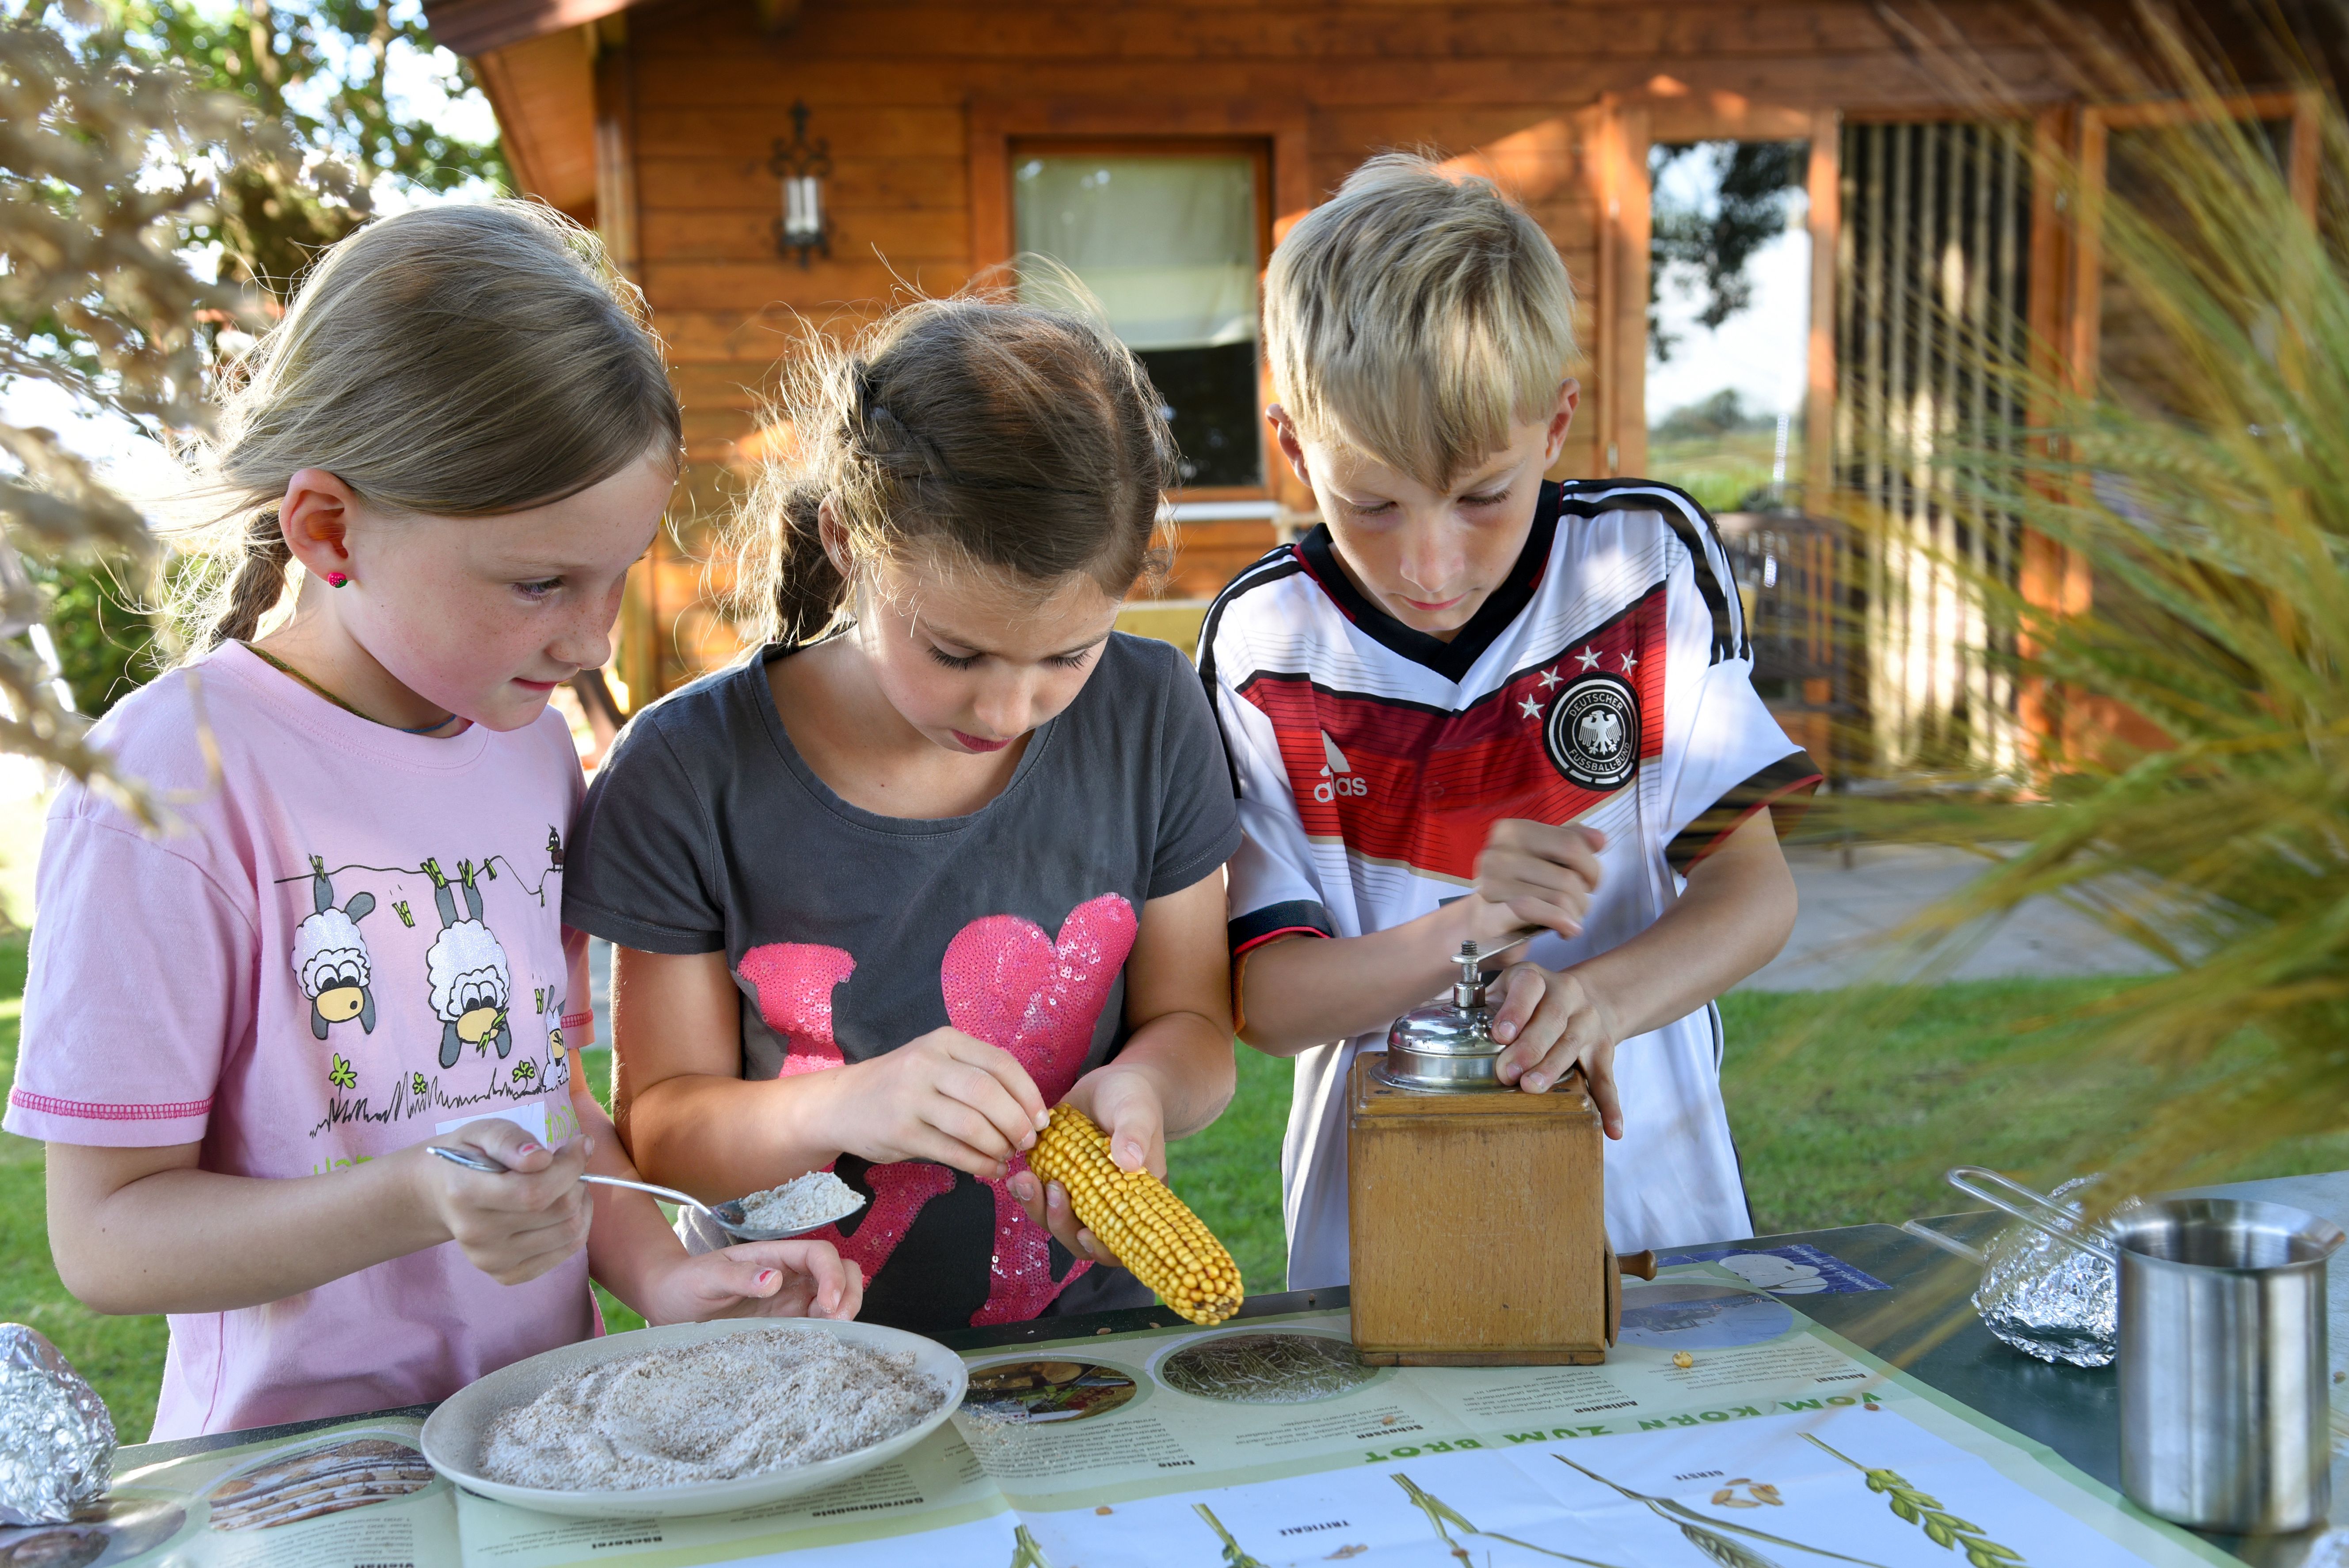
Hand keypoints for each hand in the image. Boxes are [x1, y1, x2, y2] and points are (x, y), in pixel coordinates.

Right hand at [411, 1118, 593, 1284]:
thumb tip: (540, 1158)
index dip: (570, 1166)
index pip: (535, 1191)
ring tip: (566, 1185)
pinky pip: (565, 1252)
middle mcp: (477, 1235)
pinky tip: (560, 1209)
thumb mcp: (483, 1132)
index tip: (580, 1144)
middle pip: (558, 1212)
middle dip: (576, 1181)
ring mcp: (491, 1261)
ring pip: (569, 1233)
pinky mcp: (506, 1275)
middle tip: (568, 1165)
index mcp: (466, 1194)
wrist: (440, 1194)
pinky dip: (576, 1226)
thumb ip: (510, 1140)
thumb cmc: (468, 1156)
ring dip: (581, 1203)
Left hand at [642, 1239, 864, 1324]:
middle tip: (838, 1321)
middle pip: (840, 1271)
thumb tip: (773, 1279)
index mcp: (775, 1256)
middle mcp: (789, 1276)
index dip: (832, 1274)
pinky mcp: (785, 1325)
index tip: (828, 1303)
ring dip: (843, 1312)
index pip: (819, 1255)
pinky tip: (817, 1346)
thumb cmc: (685, 1283)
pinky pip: (817, 1325)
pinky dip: (828, 1333)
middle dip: (849, 1292)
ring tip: (829, 1335)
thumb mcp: (706, 1277)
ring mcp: (790, 1301)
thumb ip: (738, 1276)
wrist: (668, 1303)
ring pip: (836, 1298)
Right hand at [822, 1027, 1048, 1179]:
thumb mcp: (935, 1062)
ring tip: (1006, 1156)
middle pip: (988, 1093)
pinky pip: (952, 1151)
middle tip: (1028, 1142)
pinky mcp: (900, 1131)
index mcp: (944, 1041)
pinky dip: (978, 1164)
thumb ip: (975, 1075)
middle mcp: (927, 1063)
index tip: (1042, 1119)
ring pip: (972, 1125)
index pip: (1001, 1063)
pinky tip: (989, 1169)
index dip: (1028, 1094)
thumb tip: (1028, 1112)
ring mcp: (911, 1097)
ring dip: (998, 1146)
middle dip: (1017, 1122)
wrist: (840, 1104)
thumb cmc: (900, 1085)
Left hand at [1007, 1066, 1166, 1269]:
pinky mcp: (1058, 1178)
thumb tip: (1130, 1162)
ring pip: (1056, 1220)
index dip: (1103, 1249)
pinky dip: (1026, 1193)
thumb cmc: (1134, 1098)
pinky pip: (1040, 1198)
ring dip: (1038, 1207)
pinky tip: (1014, 1178)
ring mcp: (1080, 1193)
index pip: (1123, 1242)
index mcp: (1137, 1199)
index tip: (1085, 1234)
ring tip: (1025, 1180)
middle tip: (1052, 1190)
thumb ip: (1135, 1134)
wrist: (1110, 1083)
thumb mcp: (1138, 1110)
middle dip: (1061, 1223)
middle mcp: (1107, 1204)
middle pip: (1081, 1236)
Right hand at [1470, 819, 1607, 941]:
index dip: (1591, 867)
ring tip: (1570, 920)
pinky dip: (1562, 923)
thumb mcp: (1545, 860)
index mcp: (1511, 831)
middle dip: (1583, 896)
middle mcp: (1497, 852)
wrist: (1480, 926)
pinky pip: (1538, 912)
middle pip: (1568, 874)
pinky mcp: (1490, 914)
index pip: (1571, 842)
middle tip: (1578, 907)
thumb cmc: (1518, 890)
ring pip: (1559, 896)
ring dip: (1575, 915)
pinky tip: (1567, 931)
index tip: (1590, 882)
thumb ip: (1571, 843)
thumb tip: (1599, 839)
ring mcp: (1491, 883)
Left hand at [1488, 963, 1625, 1138]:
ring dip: (1553, 1069)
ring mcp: (1589, 1023)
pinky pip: (1607, 1079)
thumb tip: (1428, 1013)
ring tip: (1534, 1090)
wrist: (1587, 999)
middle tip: (1508, 1073)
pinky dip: (1610, 1105)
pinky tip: (1612, 1130)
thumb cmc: (1531, 1000)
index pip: (1527, 987)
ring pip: (1573, 1046)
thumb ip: (1477, 1003)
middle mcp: (1567, 995)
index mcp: (1535, 979)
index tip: (1499, 1034)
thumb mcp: (1506, 990)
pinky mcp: (1604, 1050)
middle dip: (1529, 1048)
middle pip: (1551, 1020)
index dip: (1514, 1010)